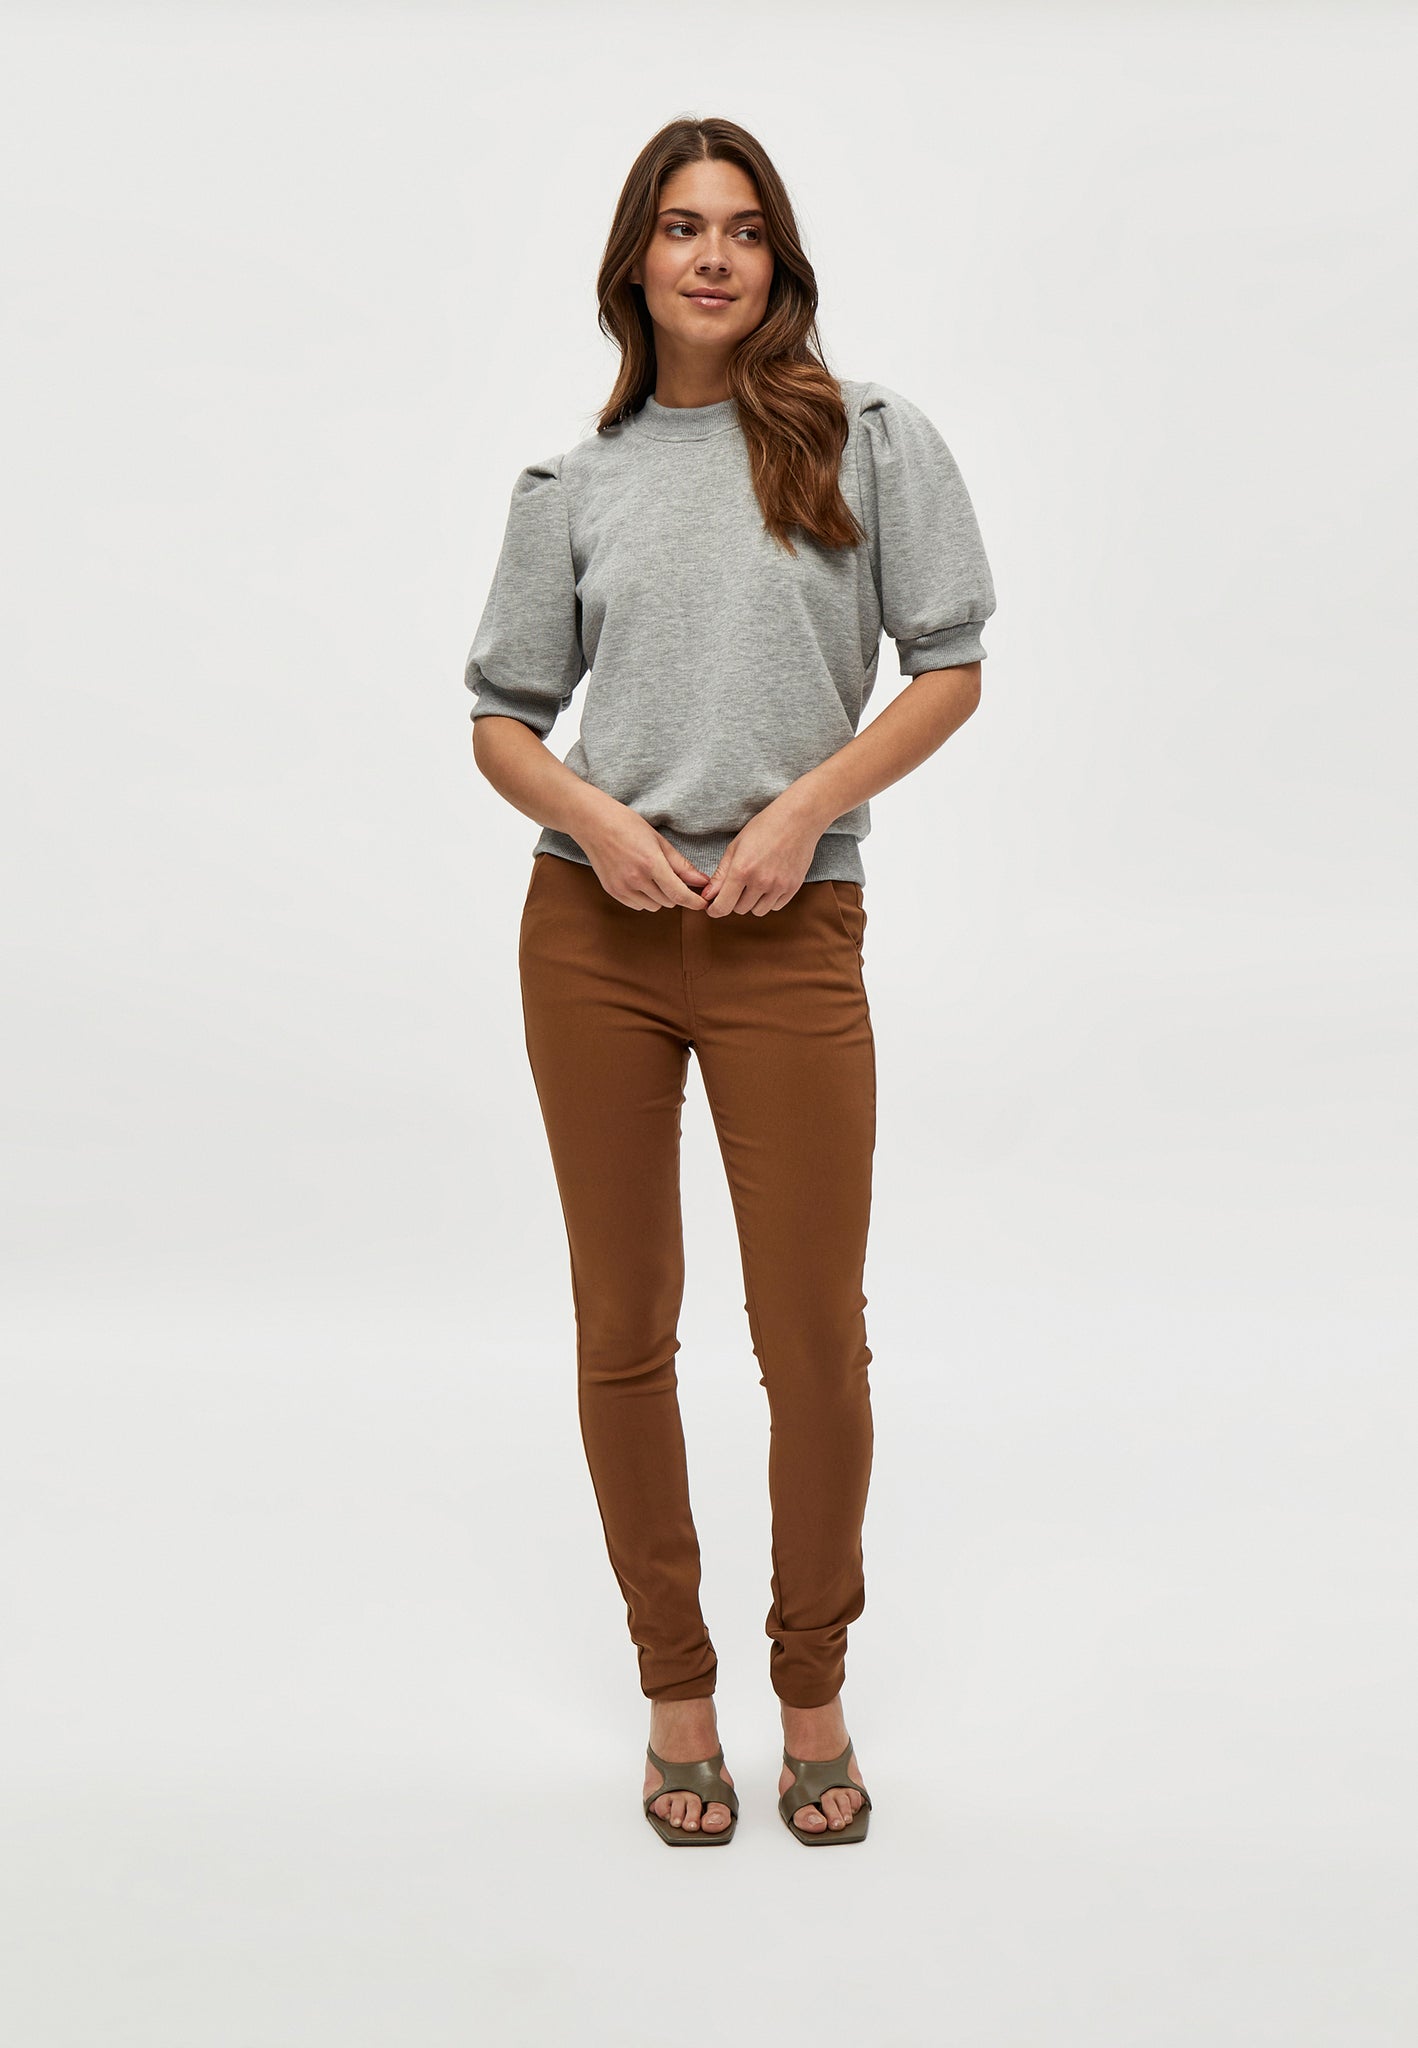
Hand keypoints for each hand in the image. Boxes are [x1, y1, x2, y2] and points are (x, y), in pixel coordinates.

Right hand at [579, 805, 711, 909]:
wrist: (593, 823)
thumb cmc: (627, 825)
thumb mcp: (659, 840)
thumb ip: (681, 865)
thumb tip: (702, 881)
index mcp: (651, 863)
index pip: (678, 893)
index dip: (694, 902)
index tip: (703, 903)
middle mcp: (636, 879)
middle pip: (668, 902)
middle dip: (675, 893)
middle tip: (672, 876)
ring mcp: (622, 887)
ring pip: (653, 906)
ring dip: (659, 897)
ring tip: (653, 876)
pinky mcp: (612, 891)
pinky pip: (637, 906)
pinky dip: (644, 898)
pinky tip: (639, 880)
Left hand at [698, 798, 822, 917]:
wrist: (798, 819)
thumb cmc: (764, 827)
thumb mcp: (736, 846)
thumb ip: (721, 874)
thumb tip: (708, 896)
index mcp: (741, 870)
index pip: (723, 906)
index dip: (715, 910)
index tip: (713, 908)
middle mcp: (760, 882)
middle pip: (740, 909)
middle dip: (735, 900)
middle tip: (738, 884)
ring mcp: (779, 886)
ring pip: (758, 911)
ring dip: (752, 902)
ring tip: (755, 883)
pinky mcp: (793, 887)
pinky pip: (775, 906)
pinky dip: (769, 900)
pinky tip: (770, 883)